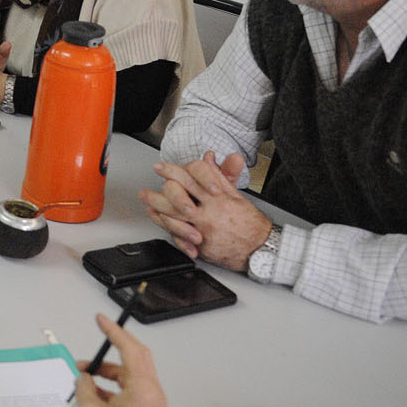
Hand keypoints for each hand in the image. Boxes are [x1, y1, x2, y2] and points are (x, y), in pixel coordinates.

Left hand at [139, 152, 268, 269]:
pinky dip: (167, 228)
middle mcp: (208, 214)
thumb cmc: (250, 223)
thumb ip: (219, 176)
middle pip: (176, 199)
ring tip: (147, 203)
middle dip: (157, 193)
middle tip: (145, 190)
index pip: (190, 179)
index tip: (161, 167)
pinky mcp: (202, 246)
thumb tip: (208, 157)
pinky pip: (180, 237)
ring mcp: (203, 230)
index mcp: (217, 198)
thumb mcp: (236, 195)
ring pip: (174, 218)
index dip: (173, 171)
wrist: (261, 249)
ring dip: (157, 209)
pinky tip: (159, 221)